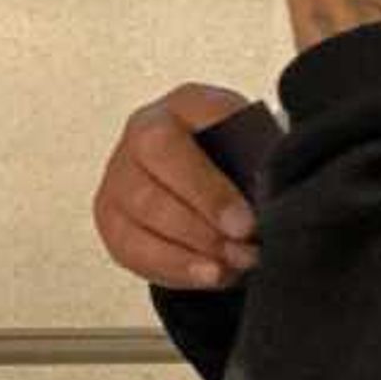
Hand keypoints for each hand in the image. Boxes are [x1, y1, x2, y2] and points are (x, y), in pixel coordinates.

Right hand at [95, 85, 259, 292]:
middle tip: (243, 244)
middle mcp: (140, 131)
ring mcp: (119, 175)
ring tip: (235, 262)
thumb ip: (261, 164)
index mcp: (183, 105)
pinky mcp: (110, 217)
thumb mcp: (258, 146)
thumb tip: (269, 202)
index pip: (183, 135)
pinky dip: (174, 266)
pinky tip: (208, 274)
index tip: (248, 221)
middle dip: (202, 214)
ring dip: (193, 245)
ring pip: (142, 212)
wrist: (218, 182)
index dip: (211, 183)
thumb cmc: (242, 162)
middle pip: (155, 171)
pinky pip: (132, 247)